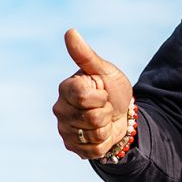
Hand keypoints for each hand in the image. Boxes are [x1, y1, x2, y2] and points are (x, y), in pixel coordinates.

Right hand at [53, 28, 134, 159]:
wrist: (121, 114)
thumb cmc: (111, 89)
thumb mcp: (104, 71)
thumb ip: (86, 55)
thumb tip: (70, 32)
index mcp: (66, 89)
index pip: (84, 97)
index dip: (102, 97)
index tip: (102, 92)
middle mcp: (60, 109)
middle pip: (92, 117)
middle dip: (106, 112)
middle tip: (104, 107)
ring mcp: (64, 130)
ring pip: (94, 135)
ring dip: (106, 128)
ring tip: (103, 120)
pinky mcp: (71, 147)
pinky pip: (94, 149)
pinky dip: (104, 142)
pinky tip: (100, 133)